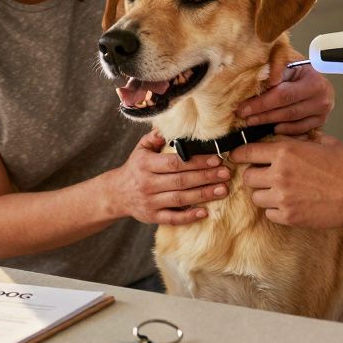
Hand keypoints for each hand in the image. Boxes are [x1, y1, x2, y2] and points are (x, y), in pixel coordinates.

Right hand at [109, 130, 231, 224]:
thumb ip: (157, 136)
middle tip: (226, 174)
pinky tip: (204, 212)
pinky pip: (172, 218)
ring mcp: (150, 202)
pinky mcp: (152, 217)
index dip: (196, 161)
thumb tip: (174, 124)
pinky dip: (188, 217)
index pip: (175, 163)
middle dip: (205, 177)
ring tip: (223, 190)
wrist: (116, 193)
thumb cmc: (135, 167)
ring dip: (203, 195)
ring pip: (180, 199)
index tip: (216, 159)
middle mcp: (148, 183)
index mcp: (146, 164)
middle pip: (181, 181)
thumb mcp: (141, 149)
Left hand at [229, 133, 342, 227]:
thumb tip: (284, 135)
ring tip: (280, 190)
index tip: (237, 156)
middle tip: (266, 175)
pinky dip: (275, 209)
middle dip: (254, 175)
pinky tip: (289, 203)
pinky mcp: (289, 217)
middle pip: (248, 176)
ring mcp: (283, 198)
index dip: (239, 154)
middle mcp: (279, 174)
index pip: (247, 152)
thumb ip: (300, 138)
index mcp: (285, 152)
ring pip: (256, 197)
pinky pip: (269, 213)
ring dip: (264, 193)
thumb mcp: (323, 141)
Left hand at [237, 63, 333, 134]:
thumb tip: (260, 79)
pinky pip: (300, 130)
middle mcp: (322, 99)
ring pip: (292, 122)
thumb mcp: (289, 63)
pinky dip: (285, 130)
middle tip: (244, 117)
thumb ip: (276, 69)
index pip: (283, 95)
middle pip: (287, 111)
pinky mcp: (320, 121)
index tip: (243, 108)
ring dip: (269, 123)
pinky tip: (271, 128)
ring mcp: (322, 113)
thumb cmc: (299, 70)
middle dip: (262, 115)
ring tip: (252, 122)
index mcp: (314, 81)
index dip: (262, 103)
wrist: (316, 77)